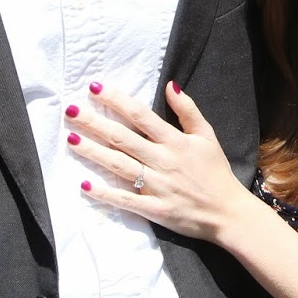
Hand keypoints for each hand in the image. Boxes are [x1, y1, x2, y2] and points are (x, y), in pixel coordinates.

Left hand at [65, 80, 256, 243]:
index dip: (116, 100)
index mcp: (175, 141)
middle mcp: (163, 161)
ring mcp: (158, 186)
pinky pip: (126, 201)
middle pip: (123, 138)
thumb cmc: (216, 172)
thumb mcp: (207, 135)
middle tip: (70, 110)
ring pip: (119, 166)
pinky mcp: (155, 210)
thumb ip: (188, 110)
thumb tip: (170, 84)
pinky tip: (85, 186)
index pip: (140, 116)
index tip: (94, 88)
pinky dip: (105, 194)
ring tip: (71, 139)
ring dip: (93, 153)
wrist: (228, 213)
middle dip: (95, 123)